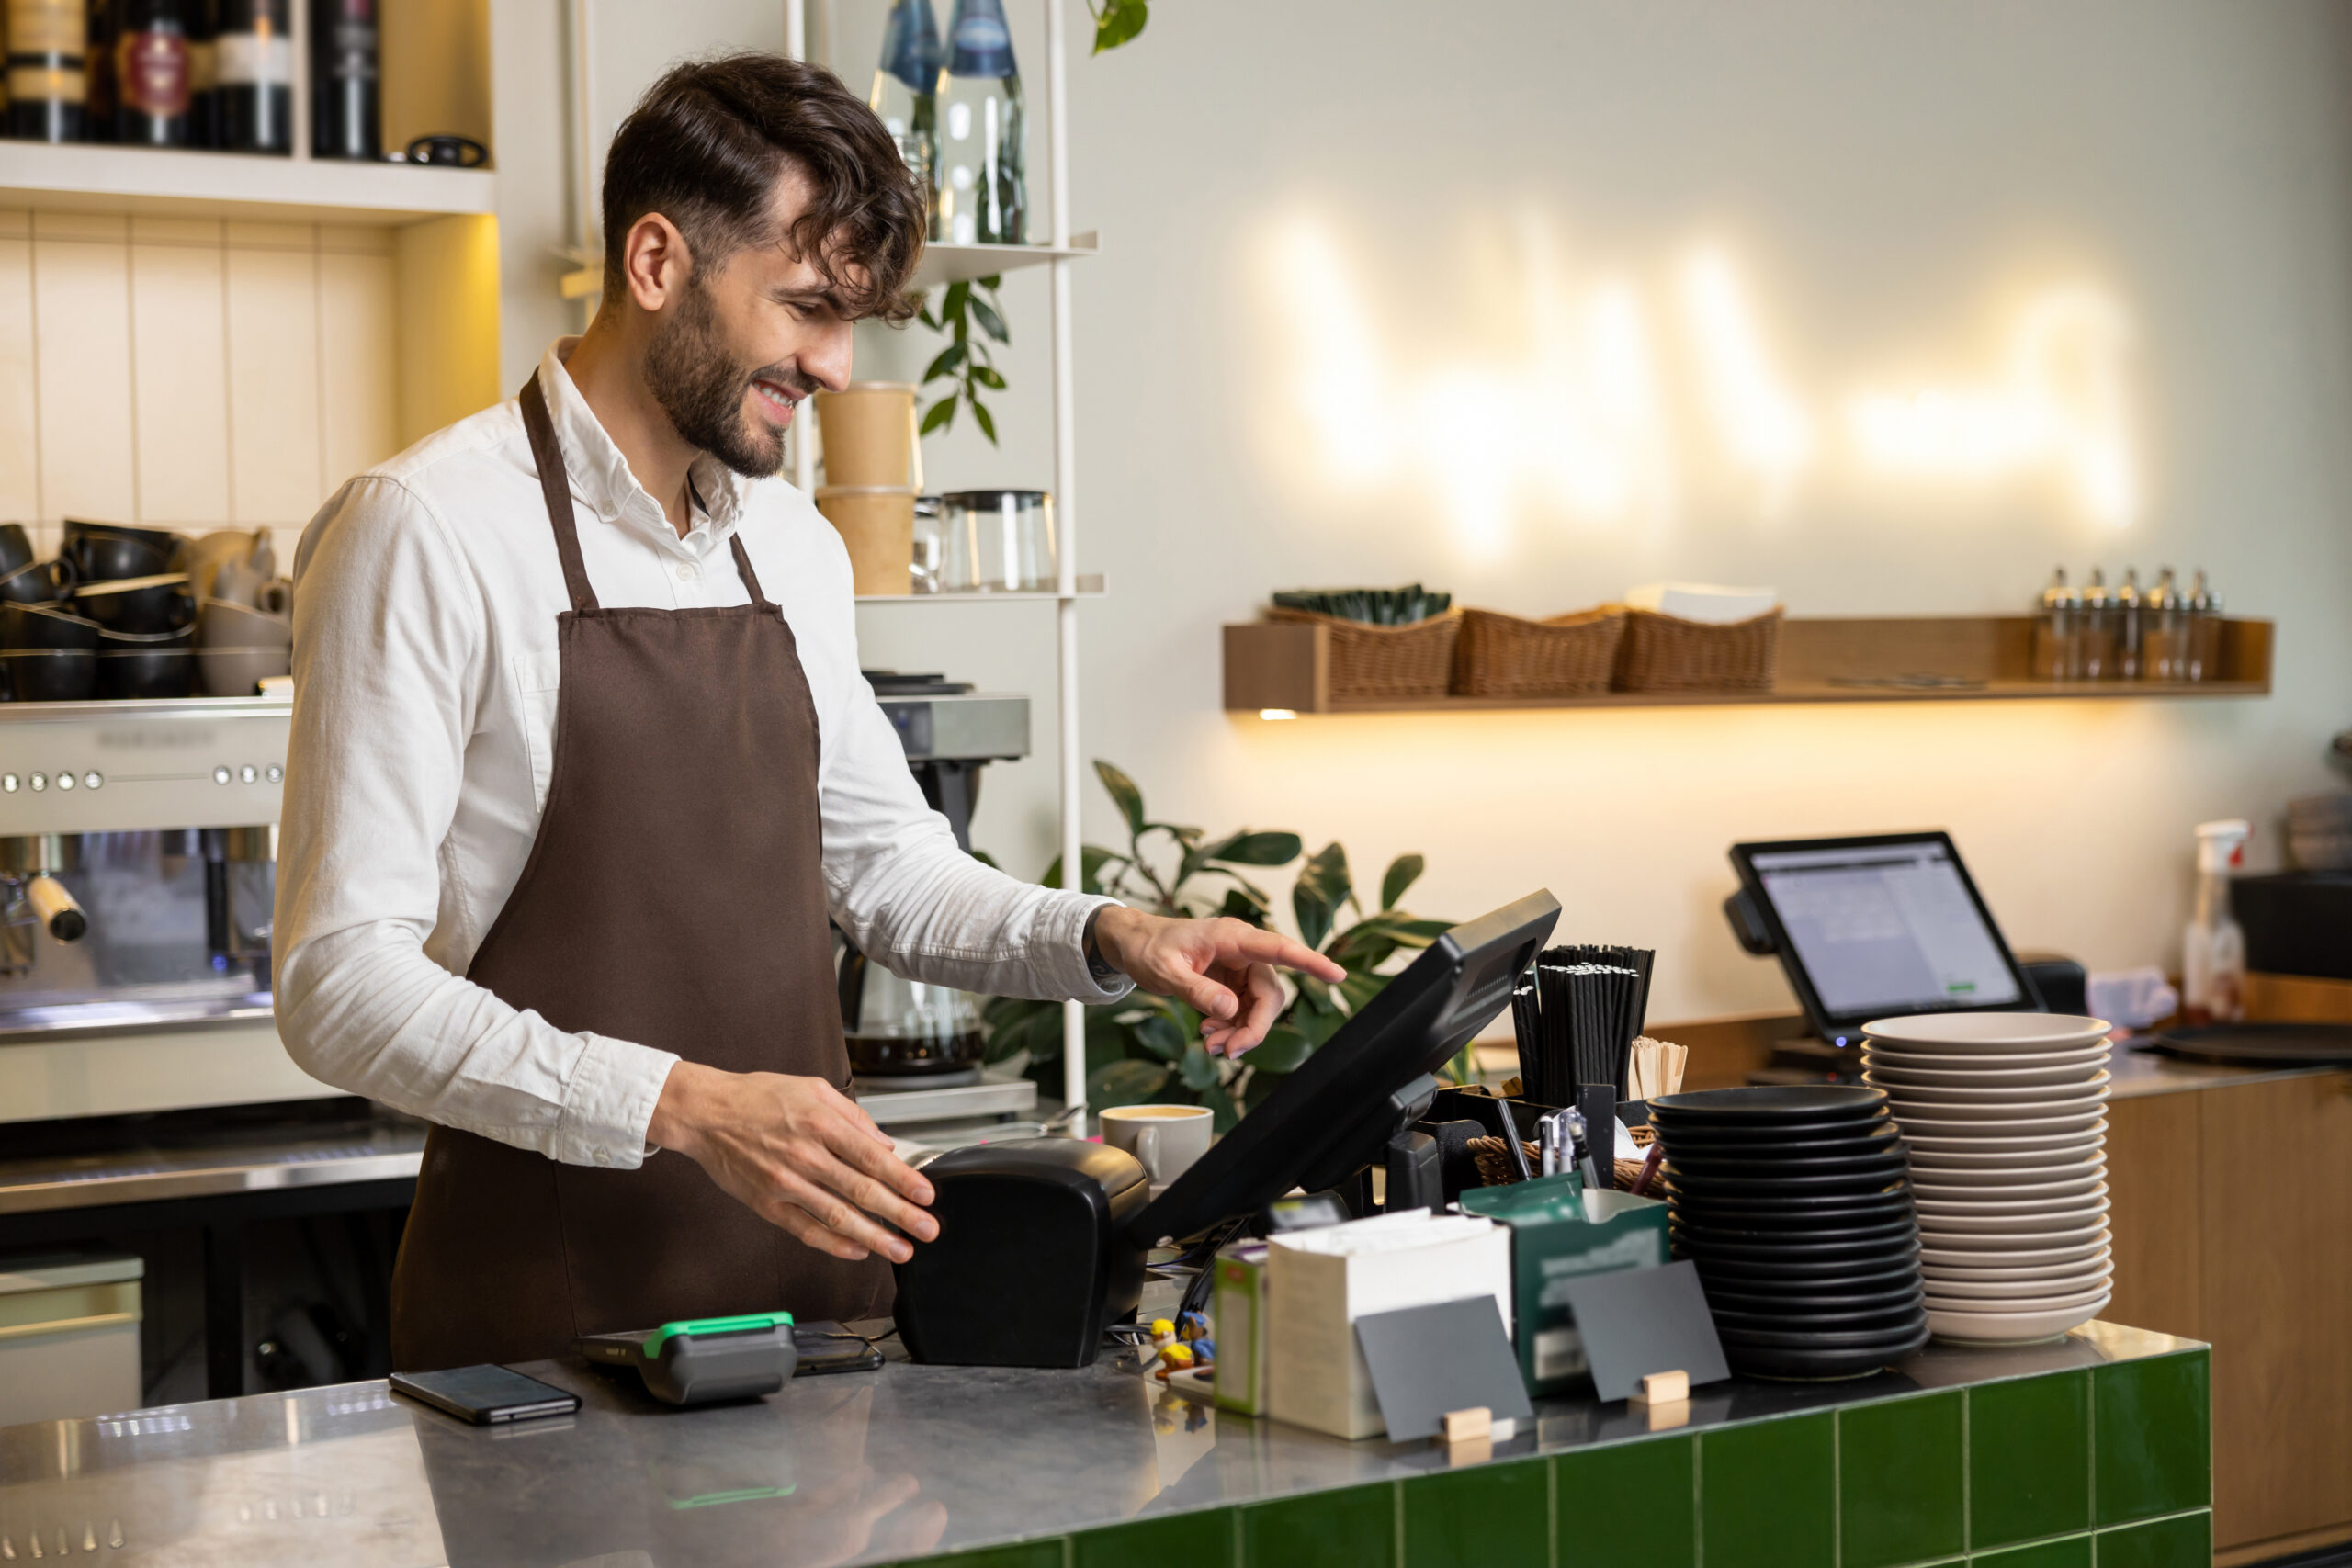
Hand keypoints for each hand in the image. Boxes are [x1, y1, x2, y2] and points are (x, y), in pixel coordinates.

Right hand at [647, 1061, 937, 1262]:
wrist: (706, 1113)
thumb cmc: (758, 1097)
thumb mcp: (813, 1089)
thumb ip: (854, 1116)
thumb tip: (885, 1144)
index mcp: (821, 1123)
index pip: (873, 1158)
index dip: (904, 1180)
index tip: (927, 1195)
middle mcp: (805, 1154)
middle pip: (862, 1191)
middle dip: (901, 1214)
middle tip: (927, 1230)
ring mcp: (785, 1183)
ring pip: (837, 1217)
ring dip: (874, 1237)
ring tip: (899, 1249)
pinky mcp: (767, 1204)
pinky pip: (805, 1230)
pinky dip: (833, 1244)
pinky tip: (857, 1251)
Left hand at [1091, 906, 1345, 1056]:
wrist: (1133, 945)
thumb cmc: (1148, 948)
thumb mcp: (1165, 971)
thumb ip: (1197, 990)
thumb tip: (1229, 1010)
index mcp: (1232, 938)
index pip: (1279, 949)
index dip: (1310, 963)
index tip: (1336, 974)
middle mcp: (1242, 951)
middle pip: (1270, 994)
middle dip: (1253, 1028)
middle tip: (1226, 1053)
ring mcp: (1239, 968)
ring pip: (1259, 1008)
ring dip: (1241, 1033)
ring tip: (1211, 1046)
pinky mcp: (1232, 983)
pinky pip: (1244, 1011)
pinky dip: (1231, 1029)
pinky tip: (1210, 1035)